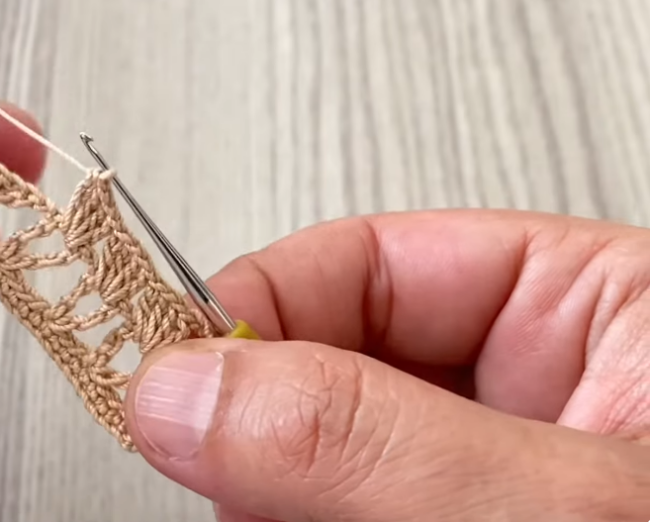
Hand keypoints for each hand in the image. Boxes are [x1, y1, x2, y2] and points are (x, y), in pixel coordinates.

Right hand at [125, 211, 649, 520]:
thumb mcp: (560, 510)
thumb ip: (369, 440)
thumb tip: (187, 388)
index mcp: (588, 311)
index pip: (366, 263)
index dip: (253, 306)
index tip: (171, 373)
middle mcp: (531, 394)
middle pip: (327, 362)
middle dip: (264, 429)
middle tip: (230, 489)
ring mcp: (488, 482)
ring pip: (320, 460)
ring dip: (275, 498)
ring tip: (272, 516)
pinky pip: (345, 513)